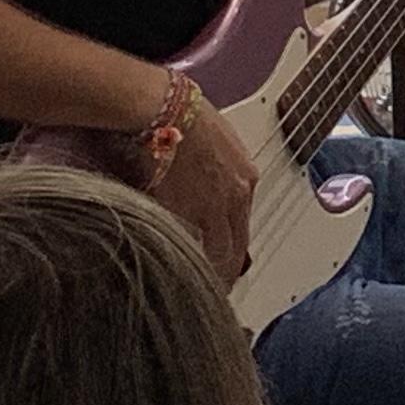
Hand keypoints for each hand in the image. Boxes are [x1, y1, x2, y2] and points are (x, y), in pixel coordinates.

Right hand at [154, 90, 253, 281]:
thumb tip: (199, 188)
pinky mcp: (186, 213)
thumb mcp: (212, 138)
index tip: (226, 262)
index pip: (244, 224)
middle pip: (236, 246)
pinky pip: (191, 250)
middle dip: (227, 272)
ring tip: (200, 296)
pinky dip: (188, 267)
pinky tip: (180, 281)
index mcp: (245, 176)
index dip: (233, 247)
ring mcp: (212, 207)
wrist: (160, 107)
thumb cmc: (177, 113)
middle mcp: (236, 195)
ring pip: (219, 255)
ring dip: (210, 276)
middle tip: (217, 292)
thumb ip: (215, 169)